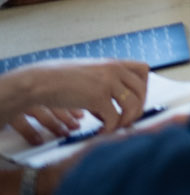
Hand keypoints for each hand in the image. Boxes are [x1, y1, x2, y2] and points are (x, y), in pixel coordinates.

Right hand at [1, 61, 147, 138]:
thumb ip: (104, 83)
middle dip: (137, 108)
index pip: (144, 70)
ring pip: (133, 105)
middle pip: (142, 90)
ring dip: (126, 120)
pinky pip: (114, 118)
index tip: (134, 101)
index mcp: (113, 63)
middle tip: (126, 120)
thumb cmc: (59, 80)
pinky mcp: (98, 98)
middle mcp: (115, 70)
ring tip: (114, 129)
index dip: (143, 87)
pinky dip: (110, 129)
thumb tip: (113, 105)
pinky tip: (101, 132)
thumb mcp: (88, 73)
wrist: (40, 81)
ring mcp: (108, 83)